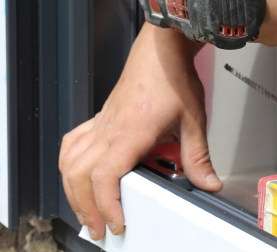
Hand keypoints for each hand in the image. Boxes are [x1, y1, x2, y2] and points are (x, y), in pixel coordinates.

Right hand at [59, 25, 221, 239]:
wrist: (162, 48)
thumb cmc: (173, 77)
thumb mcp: (192, 120)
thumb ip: (198, 156)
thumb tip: (208, 183)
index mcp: (131, 132)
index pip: (105, 177)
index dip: (106, 205)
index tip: (116, 223)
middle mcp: (109, 129)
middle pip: (79, 175)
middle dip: (86, 208)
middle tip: (99, 228)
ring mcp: (101, 123)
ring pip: (70, 161)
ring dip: (73, 190)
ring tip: (85, 210)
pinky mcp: (100, 117)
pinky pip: (73, 142)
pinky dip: (68, 164)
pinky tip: (76, 174)